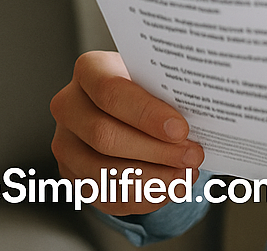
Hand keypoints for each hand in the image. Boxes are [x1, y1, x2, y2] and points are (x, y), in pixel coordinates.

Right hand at [50, 50, 203, 214]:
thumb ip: (166, 89)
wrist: (123, 102)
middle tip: (192, 155)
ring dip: (151, 179)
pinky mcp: (72, 175)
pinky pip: (105, 196)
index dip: (146, 114)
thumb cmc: (142, 84)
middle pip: (105, 136)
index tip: (180, 129)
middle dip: (155, 151)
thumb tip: (200, 111)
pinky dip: (143, 196)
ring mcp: (66, 143)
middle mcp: (69, 106)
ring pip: (103, 172)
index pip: (110, 92)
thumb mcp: (151, 74)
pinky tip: (170, 188)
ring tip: (185, 175)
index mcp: (89, 70)